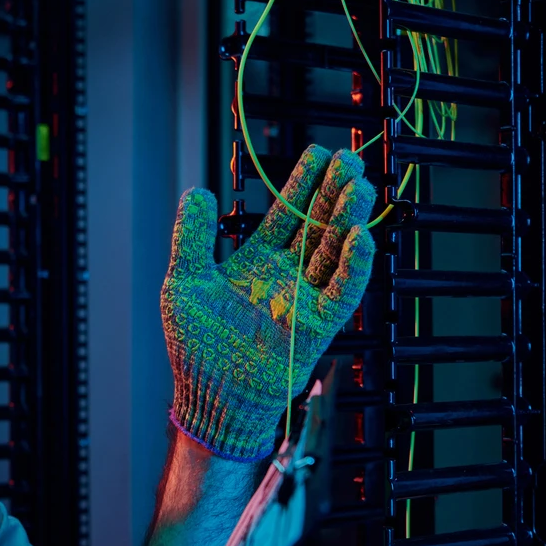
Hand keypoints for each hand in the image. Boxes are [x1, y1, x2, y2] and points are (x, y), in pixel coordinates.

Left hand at [160, 144, 375, 460]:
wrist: (209, 394)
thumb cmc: (195, 345)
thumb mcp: (184, 283)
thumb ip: (192, 238)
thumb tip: (197, 190)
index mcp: (257, 262)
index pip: (285, 215)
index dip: (302, 184)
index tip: (319, 151)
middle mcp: (286, 276)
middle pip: (317, 225)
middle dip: (333, 192)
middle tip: (350, 158)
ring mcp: (304, 299)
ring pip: (333, 252)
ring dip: (348, 220)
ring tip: (360, 186)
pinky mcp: (317, 325)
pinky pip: (342, 292)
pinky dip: (353, 266)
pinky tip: (361, 236)